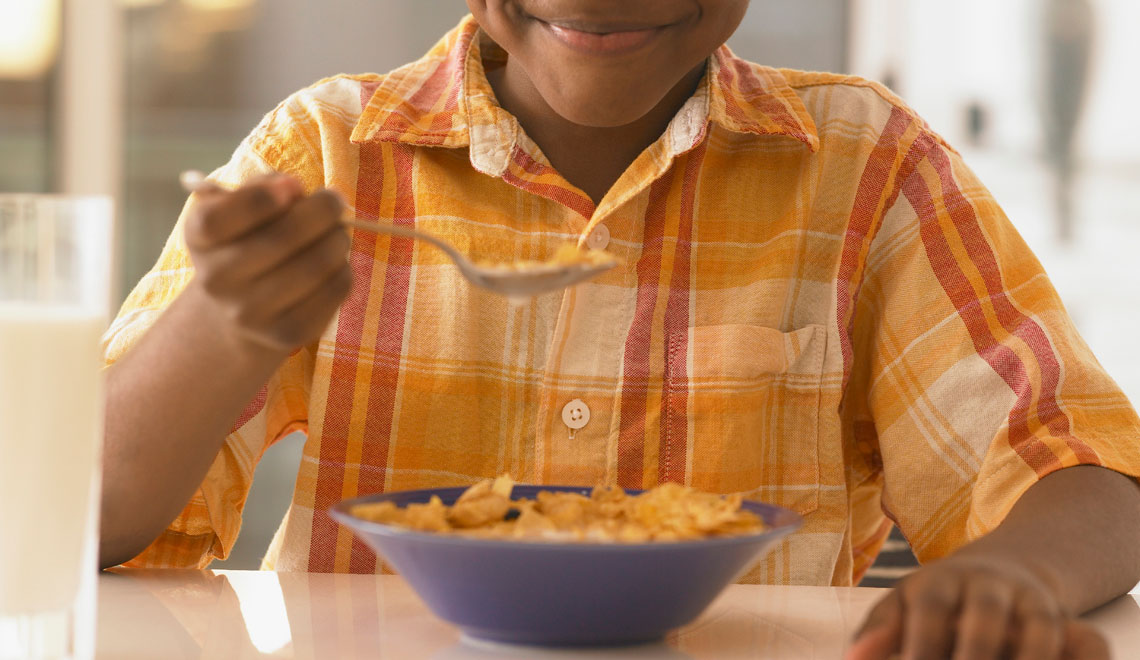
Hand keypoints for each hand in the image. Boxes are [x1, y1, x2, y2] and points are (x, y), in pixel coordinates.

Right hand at [184, 174, 352, 355]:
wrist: (242, 307)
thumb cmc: (249, 239)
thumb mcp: (243, 205)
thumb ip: (265, 186)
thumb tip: (293, 188)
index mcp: (199, 238)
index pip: (218, 220)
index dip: (259, 199)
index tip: (293, 185)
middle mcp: (217, 280)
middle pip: (282, 239)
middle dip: (322, 211)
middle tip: (335, 201)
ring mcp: (250, 314)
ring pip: (317, 265)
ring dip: (338, 240)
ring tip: (337, 234)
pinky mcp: (287, 334)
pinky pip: (335, 290)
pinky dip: (344, 269)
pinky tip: (335, 264)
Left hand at [846, 554, 1109, 659]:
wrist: (996, 571)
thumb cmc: (932, 604)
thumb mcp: (901, 609)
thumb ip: (878, 634)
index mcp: (937, 581)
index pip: (931, 608)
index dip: (924, 644)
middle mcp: (984, 584)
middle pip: (983, 616)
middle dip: (974, 653)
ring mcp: (1024, 599)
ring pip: (1033, 627)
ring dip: (1025, 658)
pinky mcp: (1058, 617)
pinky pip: (1071, 641)